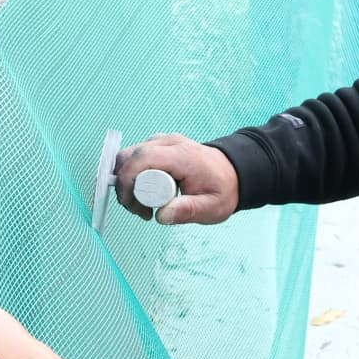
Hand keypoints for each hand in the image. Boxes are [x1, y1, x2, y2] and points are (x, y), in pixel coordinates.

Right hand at [115, 134, 238, 223]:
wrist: (234, 174)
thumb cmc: (223, 189)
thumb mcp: (211, 207)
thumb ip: (188, 211)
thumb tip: (161, 216)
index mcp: (182, 156)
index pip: (142, 158)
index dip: (127, 181)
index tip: (132, 205)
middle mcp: (170, 143)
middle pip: (130, 156)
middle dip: (124, 185)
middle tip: (137, 210)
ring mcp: (164, 142)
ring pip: (129, 157)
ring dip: (128, 182)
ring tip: (143, 206)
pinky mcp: (160, 147)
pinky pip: (136, 158)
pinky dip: (133, 176)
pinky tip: (145, 195)